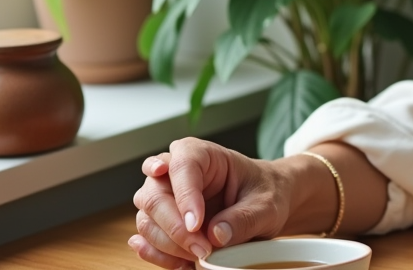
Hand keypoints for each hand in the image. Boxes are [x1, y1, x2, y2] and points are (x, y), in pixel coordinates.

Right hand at [130, 137, 293, 268]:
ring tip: (200, 256)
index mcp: (200, 154)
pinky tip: (183, 263)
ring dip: (168, 245)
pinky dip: (161, 256)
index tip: (197, 225)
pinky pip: (147, 240)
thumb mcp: (266, 204)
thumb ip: (244, 218)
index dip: (185, 197)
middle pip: (154, 196)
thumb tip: (216, 235)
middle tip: (202, 249)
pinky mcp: (160, 222)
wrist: (263, 204)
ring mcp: (163, 197)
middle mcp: (173, 172)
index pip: (181, 167)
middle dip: (175, 228)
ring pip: (146, 220)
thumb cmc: (264, 192)